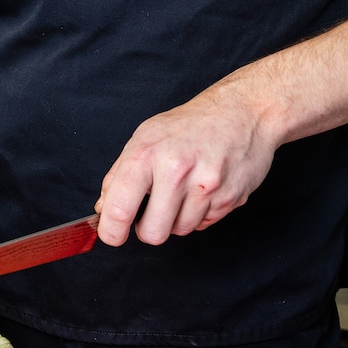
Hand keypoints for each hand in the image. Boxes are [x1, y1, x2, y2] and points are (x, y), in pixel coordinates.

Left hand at [95, 85, 280, 245]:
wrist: (244, 112)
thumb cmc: (190, 124)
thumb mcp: (145, 137)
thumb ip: (120, 175)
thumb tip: (103, 209)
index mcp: (147, 154)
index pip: (119, 208)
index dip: (111, 231)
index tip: (111, 235)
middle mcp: (176, 170)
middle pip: (153, 233)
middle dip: (148, 229)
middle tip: (150, 213)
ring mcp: (206, 186)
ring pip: (180, 230)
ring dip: (176, 219)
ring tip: (183, 191)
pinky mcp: (231, 198)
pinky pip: (205, 224)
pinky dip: (200, 213)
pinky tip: (203, 189)